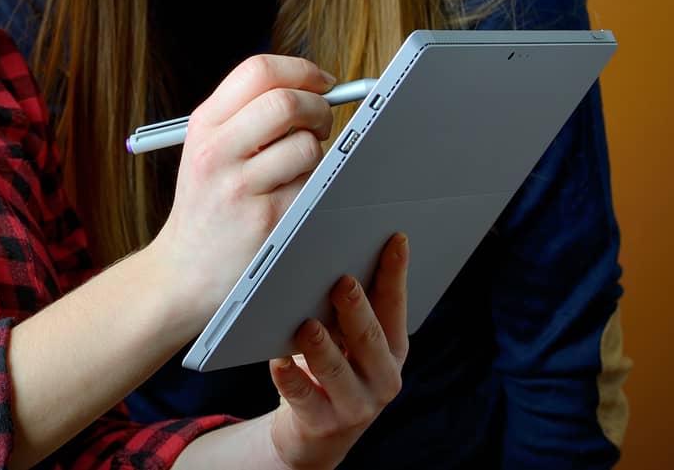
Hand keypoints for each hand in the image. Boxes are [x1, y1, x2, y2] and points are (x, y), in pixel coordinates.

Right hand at [148, 55, 335, 327]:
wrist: (183, 273)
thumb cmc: (207, 205)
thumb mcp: (208, 149)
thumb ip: (248, 113)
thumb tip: (314, 86)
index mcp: (205, 124)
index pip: (258, 71)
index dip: (301, 71)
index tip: (321, 83)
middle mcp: (217, 151)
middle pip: (286, 102)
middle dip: (318, 108)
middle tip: (320, 124)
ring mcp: (240, 188)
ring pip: (307, 146)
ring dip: (318, 154)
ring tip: (298, 170)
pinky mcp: (266, 221)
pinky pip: (311, 186)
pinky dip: (314, 187)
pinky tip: (294, 199)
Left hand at [265, 233, 409, 469]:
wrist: (316, 434)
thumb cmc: (332, 371)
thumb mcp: (349, 342)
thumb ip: (348, 309)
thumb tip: (333, 257)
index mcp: (393, 349)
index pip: (395, 306)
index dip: (396, 273)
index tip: (394, 239)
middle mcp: (382, 377)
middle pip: (370, 339)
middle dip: (356, 310)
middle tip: (342, 282)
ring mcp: (356, 405)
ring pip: (336, 371)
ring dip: (321, 346)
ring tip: (306, 325)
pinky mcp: (324, 424)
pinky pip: (304, 398)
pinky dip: (289, 378)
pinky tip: (277, 361)